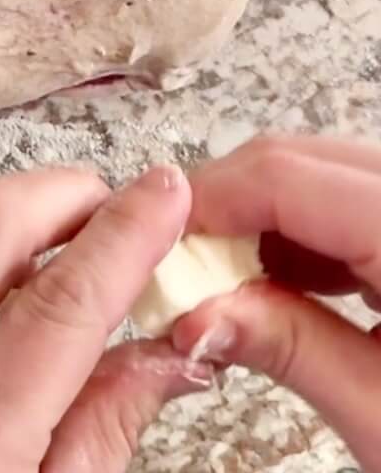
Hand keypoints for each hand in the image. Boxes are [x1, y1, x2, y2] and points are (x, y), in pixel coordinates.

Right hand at [173, 135, 380, 472]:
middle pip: (302, 161)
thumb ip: (286, 348)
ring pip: (326, 177)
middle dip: (229, 208)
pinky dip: (312, 238)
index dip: (205, 200)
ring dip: (266, 222)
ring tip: (227, 292)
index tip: (148, 243)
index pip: (285, 173)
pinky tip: (286, 291)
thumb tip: (190, 314)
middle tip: (177, 272)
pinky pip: (359, 205)